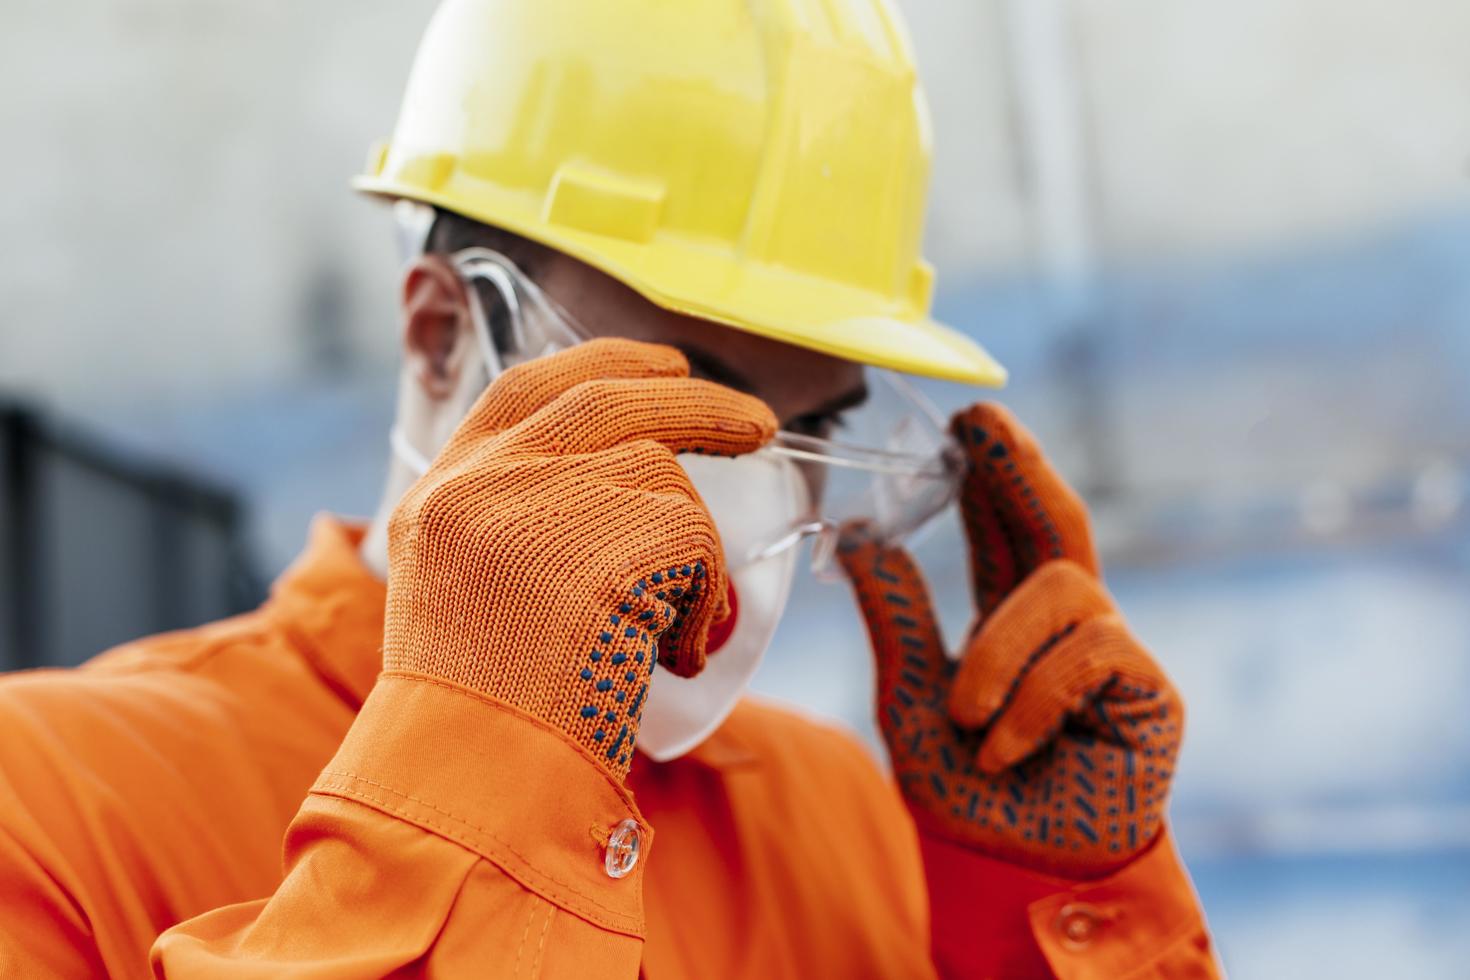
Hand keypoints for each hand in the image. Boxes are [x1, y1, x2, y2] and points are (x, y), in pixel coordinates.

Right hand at [383, 339, 776, 780]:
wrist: (469, 779)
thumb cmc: (480, 713)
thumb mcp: (465, 593)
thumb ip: (520, 523)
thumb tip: (627, 479)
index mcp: (443, 490)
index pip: (526, 389)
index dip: (601, 363)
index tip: (661, 363)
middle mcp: (484, 479)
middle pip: (610, 399)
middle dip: (697, 403)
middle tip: (758, 421)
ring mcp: (543, 501)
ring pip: (664, 483)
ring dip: (690, 557)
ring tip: (662, 636)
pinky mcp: (607, 539)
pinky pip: (697, 545)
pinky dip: (703, 602)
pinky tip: (671, 657)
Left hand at [839, 404, 1181, 877]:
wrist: (1018, 876)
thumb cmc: (970, 795)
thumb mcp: (910, 701)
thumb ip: (898, 619)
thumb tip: (862, 535)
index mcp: (1011, 622)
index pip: (1003, 531)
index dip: (991, 473)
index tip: (966, 420)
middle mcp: (1067, 626)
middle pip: (1057, 522)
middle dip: (1021, 467)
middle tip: (982, 420)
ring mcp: (1114, 652)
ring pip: (1061, 588)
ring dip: (998, 650)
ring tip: (965, 716)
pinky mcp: (1151, 691)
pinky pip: (1090, 652)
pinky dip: (1033, 699)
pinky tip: (1007, 747)